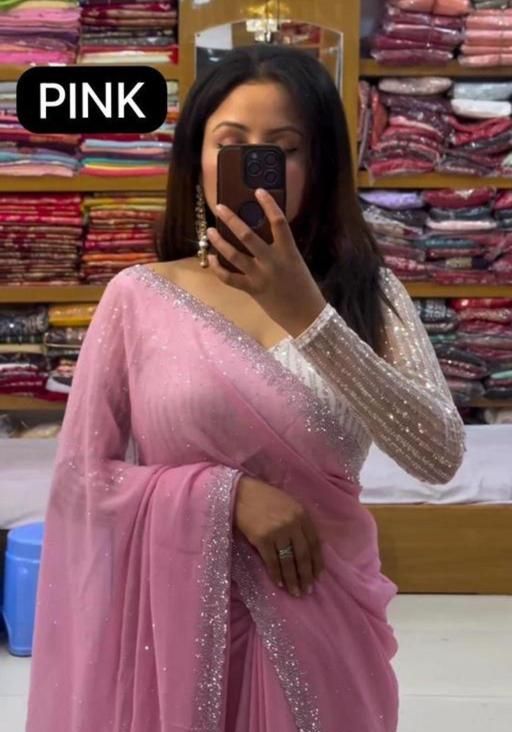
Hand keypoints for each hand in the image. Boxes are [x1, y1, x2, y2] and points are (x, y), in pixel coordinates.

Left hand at [206, 188, 326, 336]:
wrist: (306, 316)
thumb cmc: (305, 288)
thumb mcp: (297, 263)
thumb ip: (281, 250)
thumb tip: (264, 236)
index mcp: (289, 251)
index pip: (279, 222)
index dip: (268, 204)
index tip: (258, 191)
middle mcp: (273, 261)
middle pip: (248, 236)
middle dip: (231, 220)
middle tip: (219, 207)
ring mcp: (260, 276)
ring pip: (234, 255)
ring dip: (219, 242)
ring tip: (210, 231)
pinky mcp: (252, 290)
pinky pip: (230, 278)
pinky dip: (219, 269)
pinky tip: (213, 259)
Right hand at [234, 474, 324, 596]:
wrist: (241, 493)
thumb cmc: (265, 498)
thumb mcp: (288, 505)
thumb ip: (299, 522)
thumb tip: (306, 549)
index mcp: (302, 514)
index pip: (314, 543)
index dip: (317, 562)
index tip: (318, 576)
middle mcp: (292, 523)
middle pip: (303, 555)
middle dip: (306, 575)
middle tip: (308, 590)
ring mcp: (277, 531)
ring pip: (289, 561)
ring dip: (292, 579)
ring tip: (296, 592)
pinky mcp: (262, 539)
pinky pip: (272, 561)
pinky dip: (276, 575)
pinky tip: (280, 583)